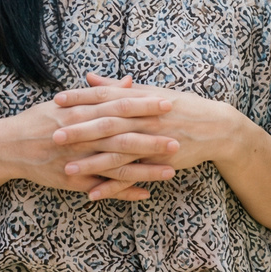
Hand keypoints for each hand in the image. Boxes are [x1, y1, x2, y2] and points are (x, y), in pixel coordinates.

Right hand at [0, 73, 178, 201]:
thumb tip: (131, 81)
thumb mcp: (69, 101)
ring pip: (116, 166)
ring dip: (145, 169)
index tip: (168, 104)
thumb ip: (102, 93)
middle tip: (178, 139)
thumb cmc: (40, 119)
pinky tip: (145, 194)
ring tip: (170, 171)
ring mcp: (78, 159)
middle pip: (122, 136)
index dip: (144, 106)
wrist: (8, 145)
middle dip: (151, 139)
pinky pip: (102, 188)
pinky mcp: (73, 180)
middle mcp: (81, 135)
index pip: (118, 107)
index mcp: (82, 112)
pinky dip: (124, 192)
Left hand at [53, 75, 234, 199]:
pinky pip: (132, 177)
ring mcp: (152, 143)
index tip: (57, 100)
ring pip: (117, 154)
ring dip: (91, 163)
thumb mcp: (150, 93)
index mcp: (140, 100)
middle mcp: (144, 120)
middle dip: (80, 131)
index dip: (81, 99)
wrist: (216, 127)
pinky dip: (112, 187)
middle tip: (54, 135)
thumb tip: (89, 77)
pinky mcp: (158, 163)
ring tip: (67, 169)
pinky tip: (93, 194)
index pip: (105, 97)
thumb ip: (117, 88)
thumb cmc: (180, 106)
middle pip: (108, 124)